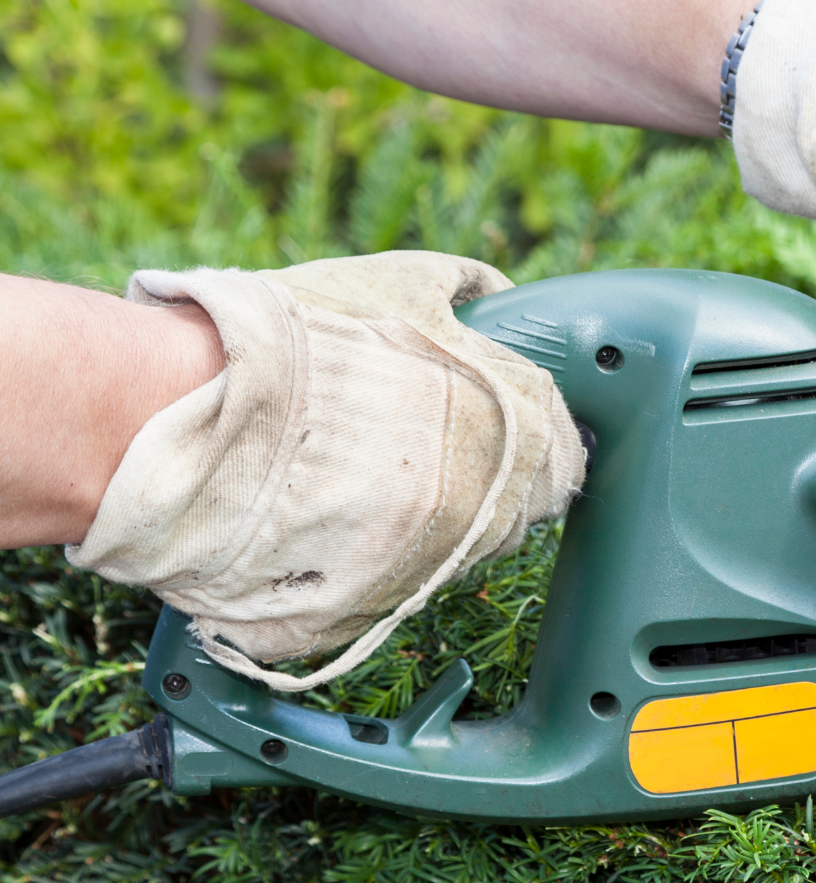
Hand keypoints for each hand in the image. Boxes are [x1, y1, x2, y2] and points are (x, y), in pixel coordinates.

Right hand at [70, 252, 586, 690]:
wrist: (185, 408)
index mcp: (517, 416)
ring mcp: (441, 553)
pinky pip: (407, 581)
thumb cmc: (291, 336)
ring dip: (439, 518)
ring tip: (367, 477)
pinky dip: (385, 553)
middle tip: (428, 450)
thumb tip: (495, 296)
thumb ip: (465, 291)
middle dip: (492, 478)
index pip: (564, 446)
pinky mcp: (381, 600)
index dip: (534, 434)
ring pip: (467, 546)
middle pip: (523, 503)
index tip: (502, 426)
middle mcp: (495, 492)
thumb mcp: (398, 282)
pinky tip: (336, 515)